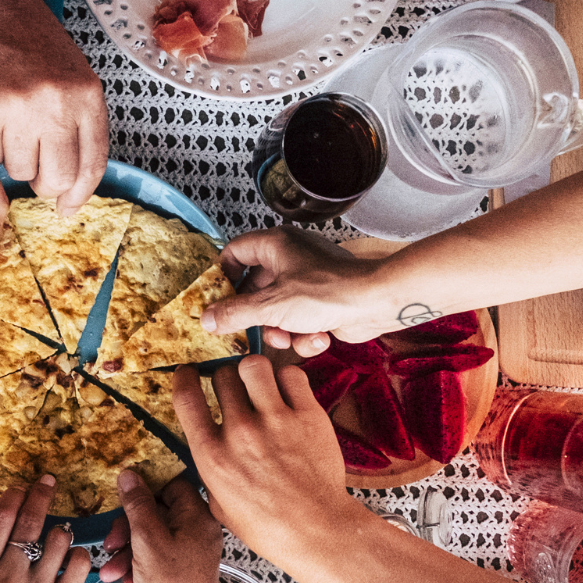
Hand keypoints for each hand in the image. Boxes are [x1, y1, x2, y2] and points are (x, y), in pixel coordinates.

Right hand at [0, 0, 108, 213]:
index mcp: (87, 98)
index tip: (68, 208)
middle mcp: (58, 104)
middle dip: (44, 183)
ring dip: (13, 159)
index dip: (79, 194)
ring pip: (20, 171)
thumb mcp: (75, 80)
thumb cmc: (33, 45)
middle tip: (33, 167)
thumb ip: (80, 127)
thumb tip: (73, 187)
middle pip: (56, 178)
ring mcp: (20, 107)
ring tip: (11, 127)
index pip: (91, 165)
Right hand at [0, 476, 90, 582]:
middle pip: (28, 521)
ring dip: (63, 534)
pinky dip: (78, 556)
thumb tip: (12, 509)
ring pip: (58, 538)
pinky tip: (70, 563)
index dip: (15, 495)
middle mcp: (2, 582)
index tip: (24, 486)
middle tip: (49, 482)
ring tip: (57, 546)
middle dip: (42, 494)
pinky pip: (78, 561)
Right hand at [101, 472, 223, 582]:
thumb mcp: (146, 540)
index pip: (172, 484)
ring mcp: (191, 551)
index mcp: (198, 516)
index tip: (122, 496)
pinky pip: (156, 557)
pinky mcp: (183, 569)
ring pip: (152, 537)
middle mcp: (199, 530)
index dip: (145, 488)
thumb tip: (129, 474)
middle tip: (110, 543)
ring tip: (110, 571)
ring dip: (127, 552)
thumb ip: (137, 505)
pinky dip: (138, 566)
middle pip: (157, 513)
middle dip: (128, 529)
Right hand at [172, 358, 352, 556]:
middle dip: (226, 378)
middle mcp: (240, 432)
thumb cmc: (268, 526)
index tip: (188, 373)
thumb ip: (209, 473)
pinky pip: (291, 374)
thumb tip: (206, 450)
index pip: (186, 398)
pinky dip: (287, 379)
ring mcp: (275, 421)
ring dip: (254, 372)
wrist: (316, 531)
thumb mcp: (219, 506)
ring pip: (254, 365)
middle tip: (236, 389)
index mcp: (212, 456)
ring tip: (262, 385)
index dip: (184, 378)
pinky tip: (288, 394)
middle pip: (222, 375)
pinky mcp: (308, 416)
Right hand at [201, 228, 395, 357]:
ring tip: (289, 338)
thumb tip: (207, 319)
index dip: (222, 274)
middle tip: (246, 332)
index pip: (235, 251)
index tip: (215, 299)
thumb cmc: (328, 292)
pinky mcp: (323, 302)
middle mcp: (291, 258)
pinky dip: (305, 334)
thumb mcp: (270, 306)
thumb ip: (234, 313)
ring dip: (281, 331)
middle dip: (255, 316)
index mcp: (275, 245)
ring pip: (277, 310)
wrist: (375, 304)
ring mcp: (308, 280)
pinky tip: (317, 337)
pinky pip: (300, 320)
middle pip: (255, 289)